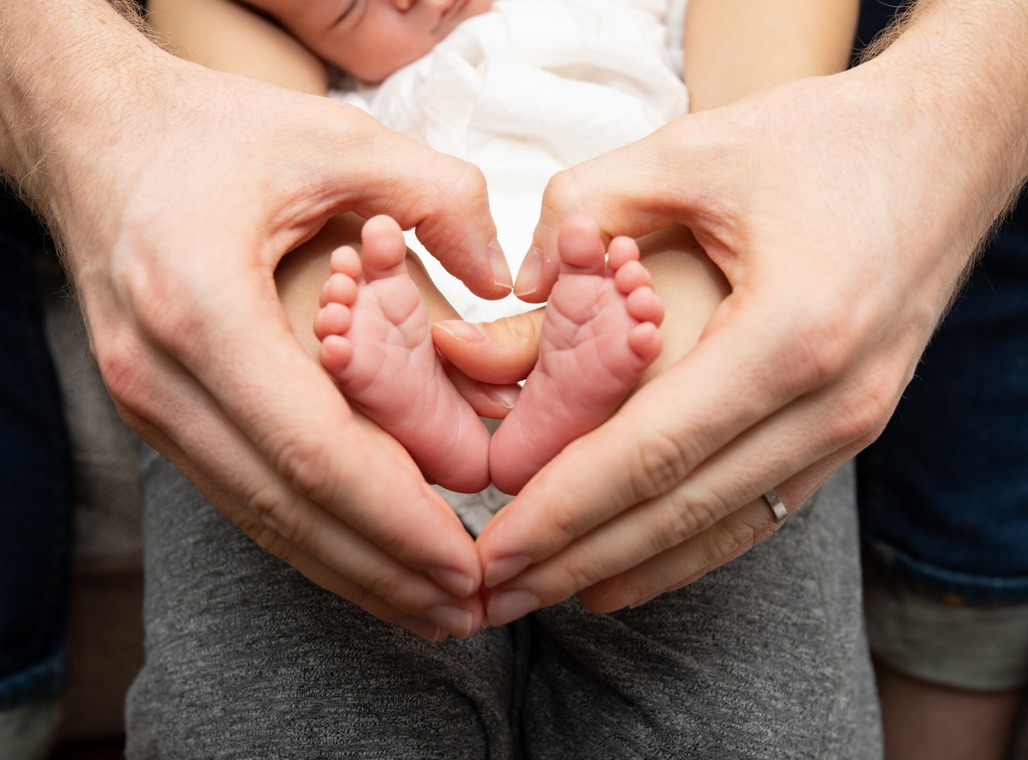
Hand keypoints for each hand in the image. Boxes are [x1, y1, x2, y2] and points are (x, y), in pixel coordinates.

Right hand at [49, 49, 514, 638]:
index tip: (466, 562)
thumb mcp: (333, 136)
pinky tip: (363, 558)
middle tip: (465, 610)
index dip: (395, 519)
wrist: (89, 137)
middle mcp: (159, 373)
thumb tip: (503, 279)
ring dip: (348, 569)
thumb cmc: (207, 132)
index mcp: (198, 305)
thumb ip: (434, 197)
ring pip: (258, 517)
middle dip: (381, 569)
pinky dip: (308, 535)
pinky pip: (239, 492)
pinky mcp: (155, 411)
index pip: (311, 449)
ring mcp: (146, 401)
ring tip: (427, 607)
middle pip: (285, 506)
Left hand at [474, 49, 1018, 622]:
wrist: (941, 150)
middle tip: (493, 597)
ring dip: (624, 569)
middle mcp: (831, 399)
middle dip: (577, 560)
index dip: (564, 511)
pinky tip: (626, 573)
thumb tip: (517, 287)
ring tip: (542, 598)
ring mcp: (847, 424)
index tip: (494, 550)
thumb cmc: (819, 142)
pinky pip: (756, 510)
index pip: (652, 452)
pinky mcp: (845, 429)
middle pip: (679, 509)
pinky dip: (685, 550)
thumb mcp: (691, 150)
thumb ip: (587, 209)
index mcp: (791, 332)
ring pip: (719, 527)